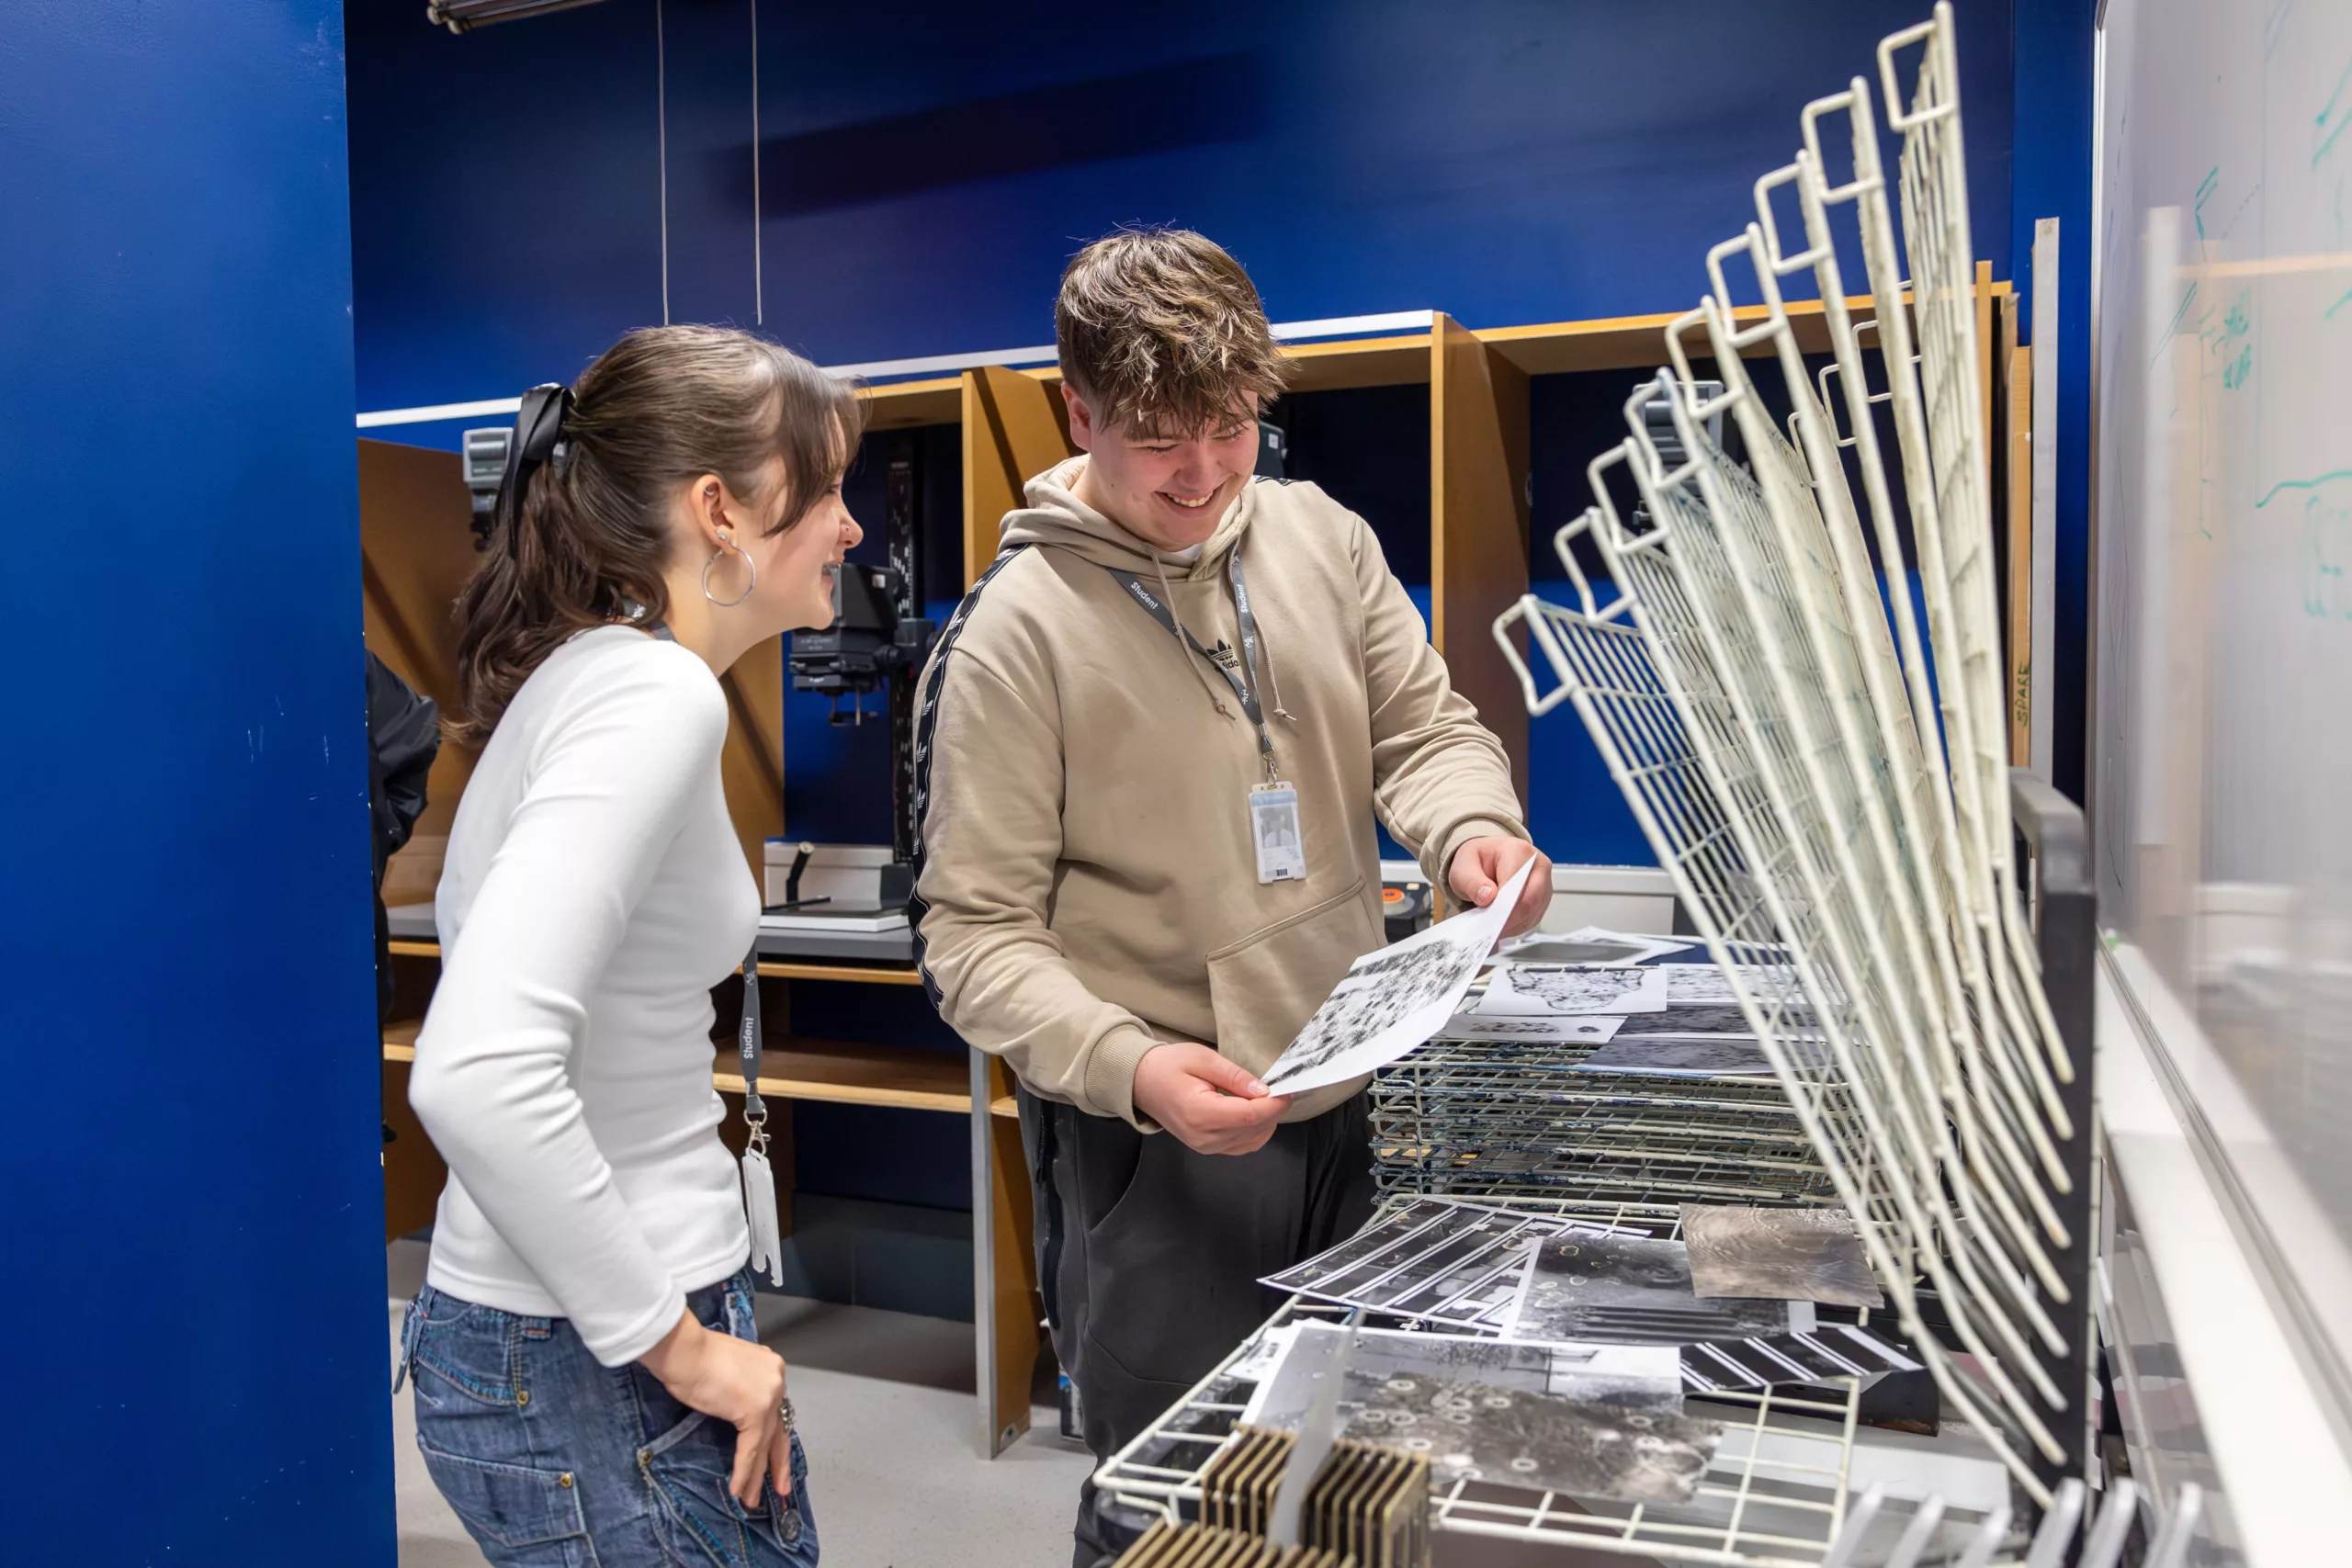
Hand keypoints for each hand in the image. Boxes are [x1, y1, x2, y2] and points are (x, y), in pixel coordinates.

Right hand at [638, 1307, 793, 1505]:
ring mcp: (768, 1395)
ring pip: (764, 1444)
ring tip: (751, 1498)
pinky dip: (744, 1471)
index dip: (774, 1437)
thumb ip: (741, 1386)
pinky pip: (751, 1449)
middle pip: (778, 1429)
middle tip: (781, 1487)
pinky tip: (739, 1490)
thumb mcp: (728, 1369)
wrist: (684, 1350)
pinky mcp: (755, 1411)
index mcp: (771, 1367)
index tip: (774, 1457)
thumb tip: (737, 1405)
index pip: (776, 1410)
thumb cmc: (693, 1356)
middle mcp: (776, 1380)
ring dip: (757, 1475)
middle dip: (778, 1462)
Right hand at [1131, 1042, 1293, 1155]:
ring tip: (1267, 1098)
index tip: (1289, 1089)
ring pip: (1253, 1140)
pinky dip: (1256, 1130)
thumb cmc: (1168, 1066)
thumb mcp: (1202, 1058)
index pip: (1250, 1115)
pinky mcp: (1207, 1148)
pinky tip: (1255, 1112)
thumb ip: (1234, 1076)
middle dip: (1274, 1110)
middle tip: (1281, 1088)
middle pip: (1255, 1129)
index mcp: (1201, 1114)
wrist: (1141, 1083)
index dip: (1275, 1104)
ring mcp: (1206, 1147)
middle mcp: (1205, 1137)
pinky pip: (1242, 1145)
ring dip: (1267, 1121)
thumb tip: (1263, 1090)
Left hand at [1449, 836, 1552, 938]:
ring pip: (1533, 913)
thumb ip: (1472, 881)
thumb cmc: (1478, 861)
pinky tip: (1501, 925)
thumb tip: (1488, 897)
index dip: (1502, 903)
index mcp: (1519, 851)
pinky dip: (1516, 926)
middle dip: (1509, 918)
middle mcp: (1537, 865)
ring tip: (1492, 927)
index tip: (1488, 917)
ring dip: (1512, 924)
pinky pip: (1533, 919)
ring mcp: (1544, 883)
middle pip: (1530, 900)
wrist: (1485, 861)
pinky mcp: (1543, 899)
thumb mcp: (1463, 867)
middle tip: (1490, 928)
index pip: (1516, 882)